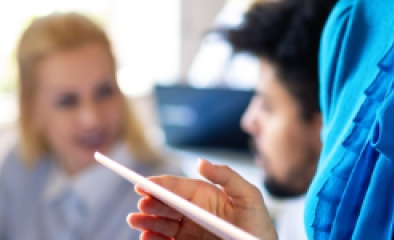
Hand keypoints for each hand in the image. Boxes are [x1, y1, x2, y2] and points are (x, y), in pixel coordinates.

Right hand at [126, 159, 277, 239]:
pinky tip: (146, 237)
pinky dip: (153, 239)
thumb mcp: (250, 197)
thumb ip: (227, 176)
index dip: (159, 184)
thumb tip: (200, 161)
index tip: (143, 184)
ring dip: (147, 222)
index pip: (177, 187)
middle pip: (165, 204)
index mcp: (204, 195)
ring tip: (136, 222)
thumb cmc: (258, 226)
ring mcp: (189, 229)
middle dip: (150, 203)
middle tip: (141, 206)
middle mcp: (193, 211)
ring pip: (161, 223)